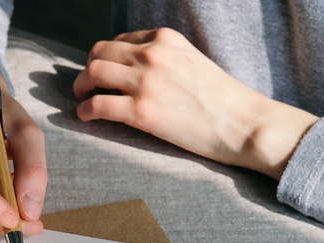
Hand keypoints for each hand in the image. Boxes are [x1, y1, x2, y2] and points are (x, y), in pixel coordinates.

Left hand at [73, 28, 318, 179]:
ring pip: (92, 74)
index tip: (104, 73)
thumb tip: (137, 70)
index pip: (119, 41)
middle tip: (85, 86)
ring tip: (82, 99)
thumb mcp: (191, 61)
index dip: (106, 58)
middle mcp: (152, 54)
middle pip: (99, 53)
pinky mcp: (141, 112)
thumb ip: (164, 59)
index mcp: (165, 38)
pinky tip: (85, 118)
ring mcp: (145, 82)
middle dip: (87, 70)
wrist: (243, 123)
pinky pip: (96, 105)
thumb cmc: (221, 100)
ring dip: (80, 87)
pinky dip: (84, 111)